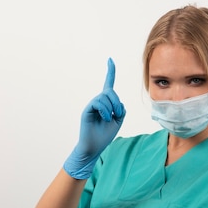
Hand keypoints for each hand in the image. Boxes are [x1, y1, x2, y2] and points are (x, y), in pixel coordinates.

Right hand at [63, 58, 125, 178]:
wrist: (94, 147)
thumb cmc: (105, 135)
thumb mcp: (118, 121)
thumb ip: (120, 109)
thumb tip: (117, 103)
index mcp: (106, 103)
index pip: (108, 84)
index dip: (110, 72)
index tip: (110, 60)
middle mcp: (98, 102)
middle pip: (110, 92)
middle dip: (117, 102)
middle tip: (117, 114)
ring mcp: (91, 106)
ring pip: (104, 97)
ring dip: (111, 107)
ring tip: (110, 118)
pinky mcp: (87, 111)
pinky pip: (98, 103)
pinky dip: (105, 111)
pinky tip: (105, 118)